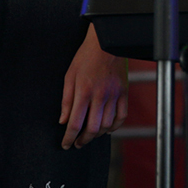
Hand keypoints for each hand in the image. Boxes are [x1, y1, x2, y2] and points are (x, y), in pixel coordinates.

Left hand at [59, 24, 127, 148]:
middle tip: (78, 143)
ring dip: (97, 135)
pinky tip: (107, 128)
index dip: (69, 138)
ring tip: (90, 136)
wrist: (106, 43)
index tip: (66, 144)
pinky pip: (121, 116)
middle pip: (92, 128)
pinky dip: (115, 126)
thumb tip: (63, 121)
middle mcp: (100, 96)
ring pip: (107, 125)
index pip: (75, 123)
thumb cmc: (86, 57)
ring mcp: (114, 95)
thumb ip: (66, 100)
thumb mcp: (69, 76)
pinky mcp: (124, 93)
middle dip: (83, 140)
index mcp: (84, 91)